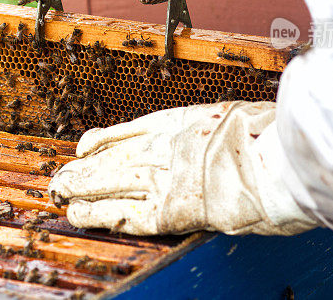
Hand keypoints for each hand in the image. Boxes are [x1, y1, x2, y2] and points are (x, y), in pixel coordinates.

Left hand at [48, 101, 317, 235]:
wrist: (274, 159)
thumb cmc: (263, 136)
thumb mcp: (231, 117)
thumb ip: (210, 128)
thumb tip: (212, 131)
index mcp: (174, 124)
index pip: (124, 133)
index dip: (100, 142)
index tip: (83, 147)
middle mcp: (159, 150)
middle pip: (108, 160)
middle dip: (81, 171)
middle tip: (59, 179)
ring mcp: (160, 180)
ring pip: (107, 185)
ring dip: (80, 191)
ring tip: (59, 194)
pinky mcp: (165, 212)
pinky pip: (123, 215)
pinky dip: (99, 215)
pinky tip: (79, 215)